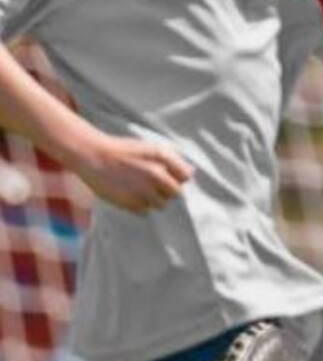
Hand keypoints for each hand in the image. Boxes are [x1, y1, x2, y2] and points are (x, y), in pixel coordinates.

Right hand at [69, 134, 192, 212]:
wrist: (91, 155)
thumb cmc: (123, 151)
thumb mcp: (150, 149)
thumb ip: (173, 161)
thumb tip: (192, 173)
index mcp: (160, 158)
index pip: (185, 177)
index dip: (177, 177)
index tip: (167, 176)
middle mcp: (155, 174)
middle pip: (175, 193)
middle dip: (166, 190)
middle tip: (149, 183)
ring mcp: (143, 190)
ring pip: (161, 205)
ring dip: (153, 199)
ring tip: (137, 187)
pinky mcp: (131, 202)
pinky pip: (145, 211)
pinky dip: (140, 205)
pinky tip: (128, 193)